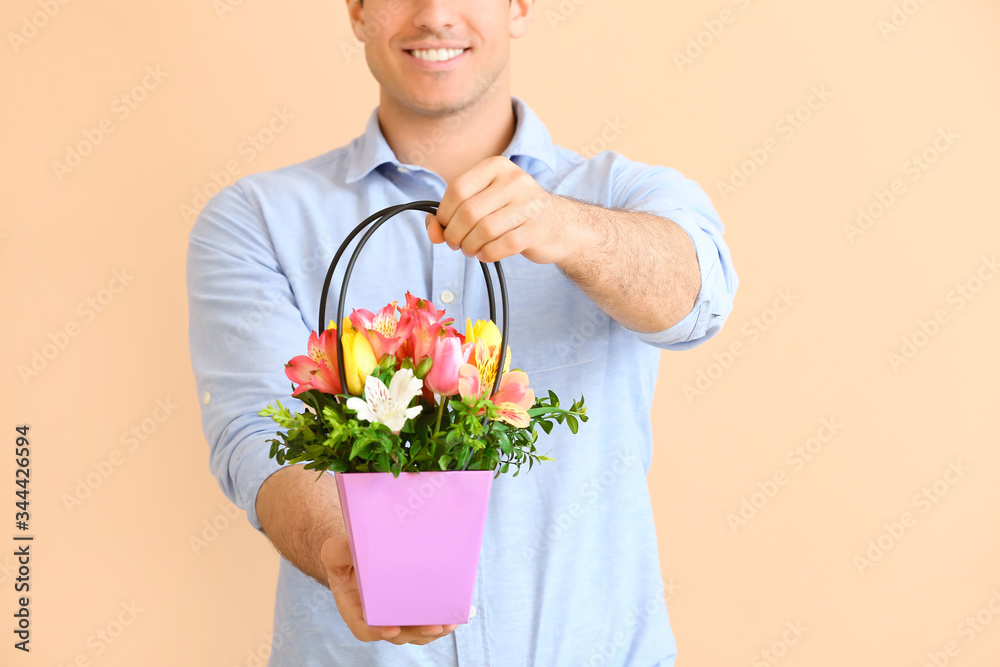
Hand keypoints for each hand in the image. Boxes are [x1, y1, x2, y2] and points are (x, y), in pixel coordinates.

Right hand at [320, 535, 458, 644]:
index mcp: (354, 607)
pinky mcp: (411, 608)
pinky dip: (440, 620)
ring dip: (433, 630)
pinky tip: (456, 615)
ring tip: (449, 623)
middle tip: (433, 626)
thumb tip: (350, 547)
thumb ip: (339, 551)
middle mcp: (376, 616)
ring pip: (414, 632)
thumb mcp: (335, 550)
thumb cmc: (346, 554)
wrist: (359, 553)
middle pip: (396, 633)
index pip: (363, 627)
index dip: (377, 631)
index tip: (390, 628)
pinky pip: (425, 620)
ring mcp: (395, 614)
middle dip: (416, 631)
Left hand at [426, 156, 581, 264]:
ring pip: (484, 230)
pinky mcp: (537, 229)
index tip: (444, 227)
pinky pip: (502, 246)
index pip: (457, 189)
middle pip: (468, 212)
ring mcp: (529, 204)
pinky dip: (487, 254)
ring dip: (469, 246)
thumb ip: (452, 214)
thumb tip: (432, 232)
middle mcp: (515, 180)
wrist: (558, 224)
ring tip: (471, 249)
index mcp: (497, 166)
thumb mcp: (483, 202)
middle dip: (454, 234)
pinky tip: (486, 254)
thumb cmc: (513, 212)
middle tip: (456, 243)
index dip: (443, 214)